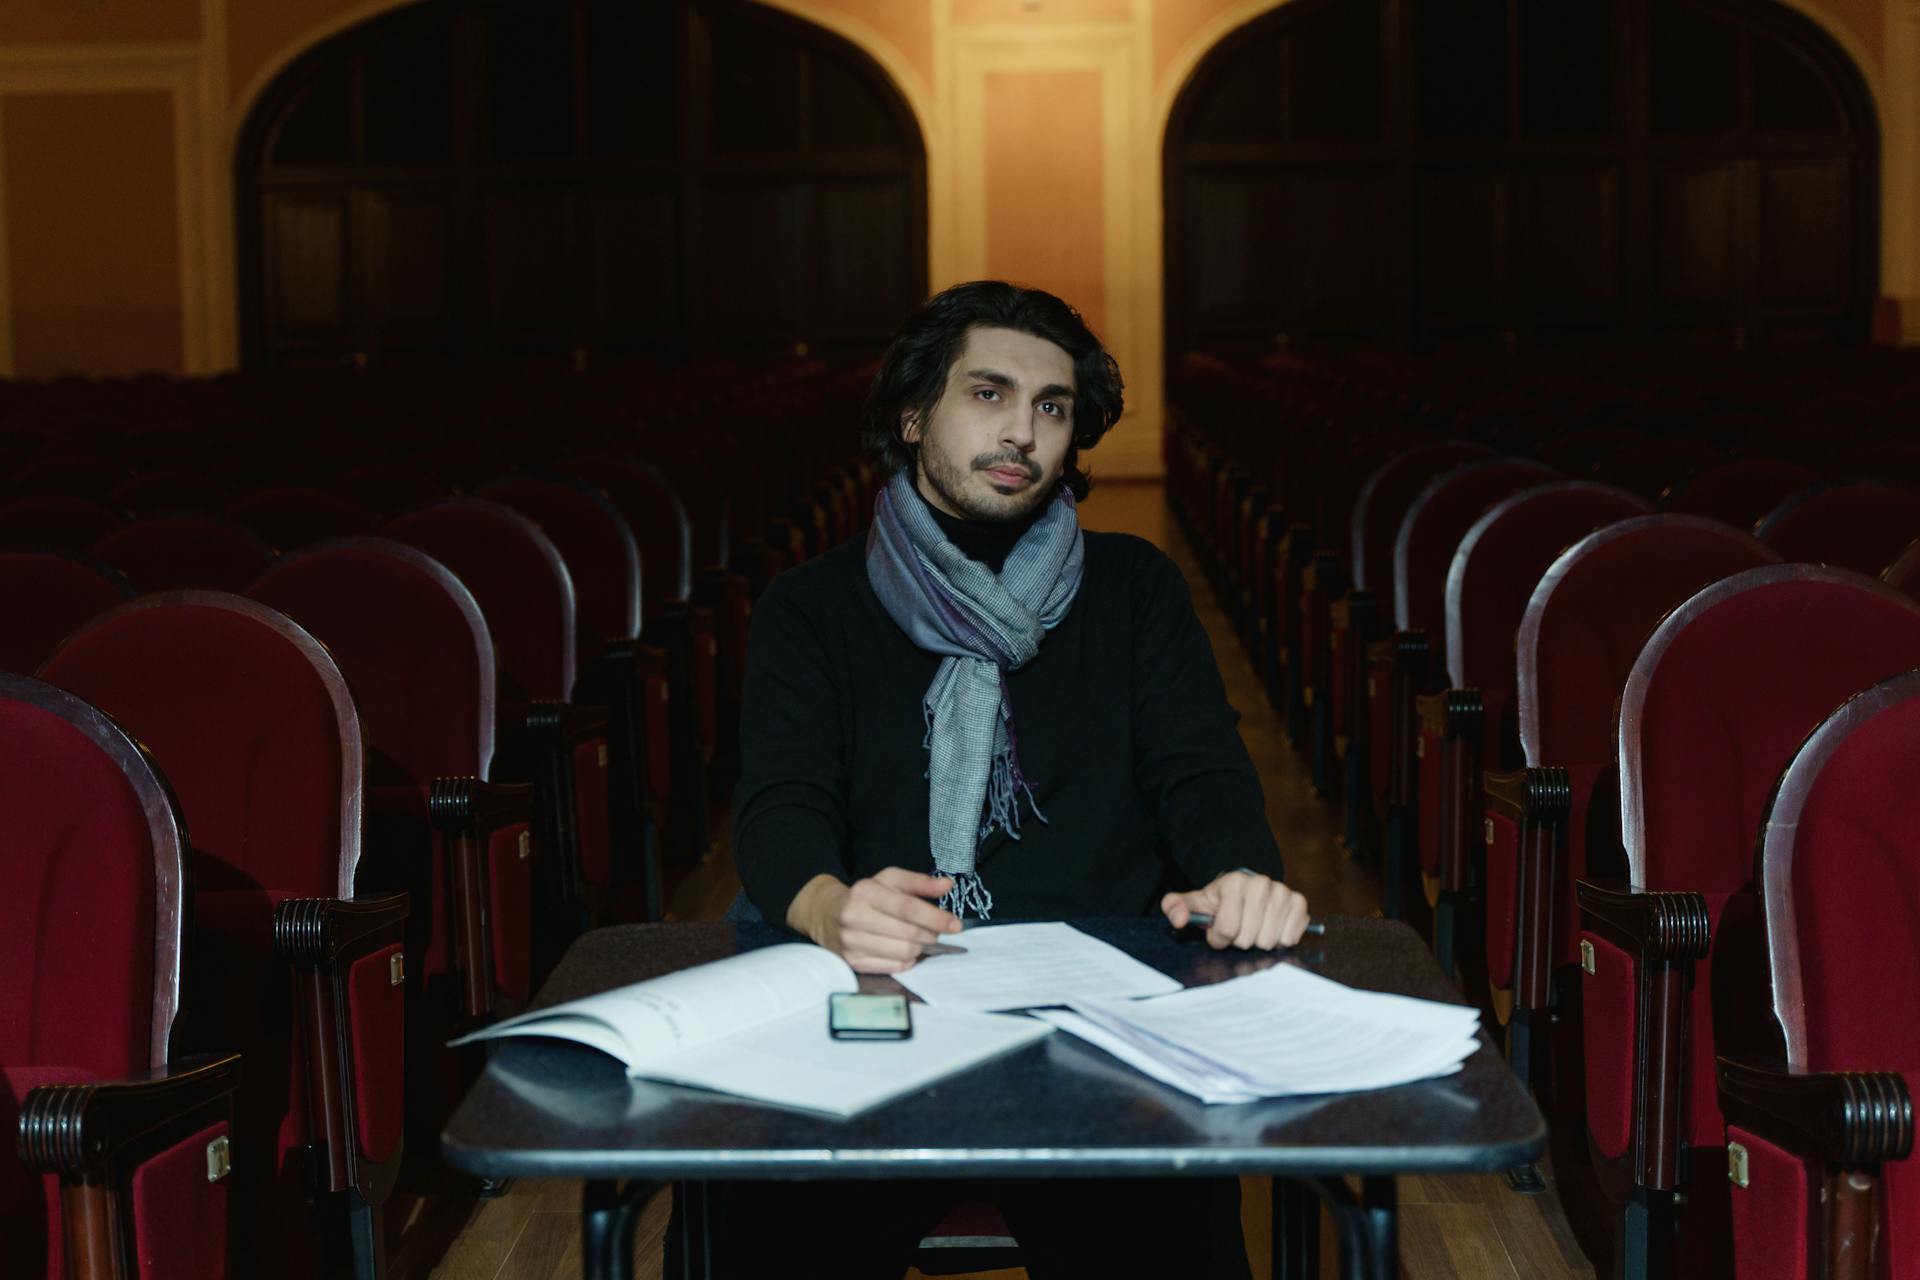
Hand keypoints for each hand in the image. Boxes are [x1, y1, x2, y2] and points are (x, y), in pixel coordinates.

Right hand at [787, 868, 963, 973]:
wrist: (825, 914)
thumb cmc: (865, 896)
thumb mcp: (889, 881)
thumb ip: (919, 882)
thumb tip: (947, 885)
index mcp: (865, 892)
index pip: (908, 908)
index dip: (935, 917)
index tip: (955, 925)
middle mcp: (854, 917)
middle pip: (908, 933)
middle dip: (930, 934)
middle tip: (935, 932)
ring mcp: (851, 942)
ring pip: (903, 953)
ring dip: (919, 948)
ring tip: (919, 939)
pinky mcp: (852, 962)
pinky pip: (893, 967)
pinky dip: (906, 961)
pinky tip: (904, 950)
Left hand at [1161, 871, 1309, 949]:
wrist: (1247, 894)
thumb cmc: (1220, 903)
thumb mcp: (1196, 904)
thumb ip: (1176, 908)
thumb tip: (1179, 919)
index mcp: (1233, 882)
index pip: (1227, 928)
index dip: (1220, 937)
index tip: (1219, 929)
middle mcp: (1260, 883)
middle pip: (1248, 938)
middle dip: (1240, 941)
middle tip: (1238, 929)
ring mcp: (1282, 892)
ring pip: (1269, 941)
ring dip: (1258, 942)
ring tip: (1253, 928)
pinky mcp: (1299, 903)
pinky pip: (1290, 937)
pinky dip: (1279, 940)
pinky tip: (1271, 928)